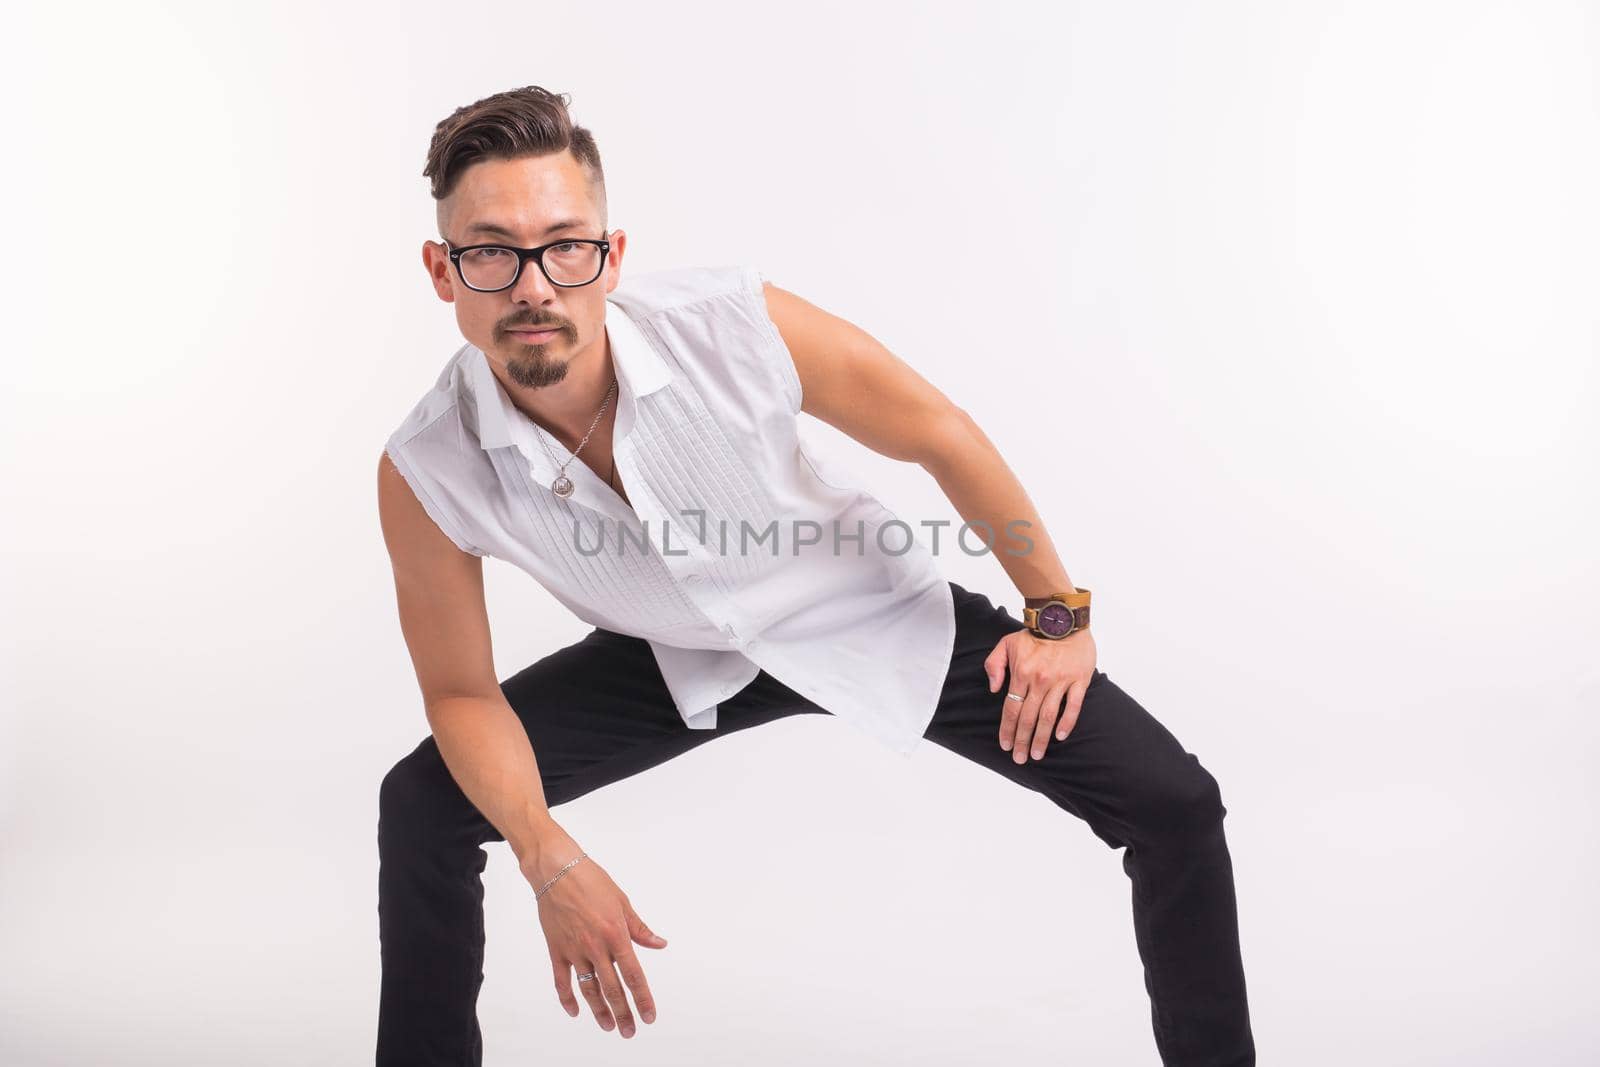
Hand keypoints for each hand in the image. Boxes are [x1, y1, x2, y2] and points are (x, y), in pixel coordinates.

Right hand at [522, 831, 667, 1039]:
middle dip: (623, 1013)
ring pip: (588, 989)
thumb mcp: (622, 902)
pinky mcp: (557, 950)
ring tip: (608, 1026)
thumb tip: (659, 943)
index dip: (642, 998)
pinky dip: (567, 998)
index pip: (633, 974)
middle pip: (612, 988)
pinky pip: (562, 981)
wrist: (557, 870)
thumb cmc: (591, 881)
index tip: (648, 1016)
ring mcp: (574, 950)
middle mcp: (595, 947)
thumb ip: (640, 928)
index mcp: (616, 934)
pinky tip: (575, 1011)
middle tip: (629, 1031)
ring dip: (599, 1011)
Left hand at [983, 626, 1096, 763]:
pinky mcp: (1079, 680)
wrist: (1062, 618)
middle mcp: (1039, 680)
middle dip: (1023, 741)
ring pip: (1049, 716)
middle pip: (1028, 717)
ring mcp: (1060, 681)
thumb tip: (993, 690)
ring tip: (1037, 754)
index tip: (1005, 745)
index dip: (1007, 729)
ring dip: (1041, 738)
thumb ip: (994, 665)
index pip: (1011, 709)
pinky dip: (1067, 722)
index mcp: (1021, 673)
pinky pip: (1073, 706)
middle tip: (1020, 758)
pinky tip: (1060, 736)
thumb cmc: (1033, 633)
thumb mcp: (1005, 643)